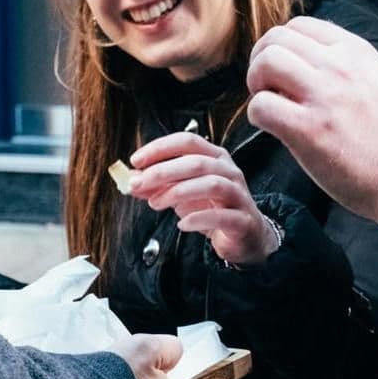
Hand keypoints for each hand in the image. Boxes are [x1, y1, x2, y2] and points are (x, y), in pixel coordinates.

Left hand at [128, 132, 279, 266]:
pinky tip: (182, 224)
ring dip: (178, 192)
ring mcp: (238, 195)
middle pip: (197, 162)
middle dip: (163, 171)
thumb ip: (158, 186)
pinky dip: (198, 218)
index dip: (161, 148)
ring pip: (211, 184)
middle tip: (138, 184)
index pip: (188, 141)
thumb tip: (132, 180)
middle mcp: (229, 171)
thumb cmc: (213, 209)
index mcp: (215, 158)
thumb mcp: (182, 194)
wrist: (245, 237)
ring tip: (156, 203)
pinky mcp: (242, 220)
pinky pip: (221, 216)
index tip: (136, 160)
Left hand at [246, 16, 377, 236]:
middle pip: (277, 38)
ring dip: (257, 83)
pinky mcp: (308, 130)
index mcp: (358, 52)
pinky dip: (258, 116)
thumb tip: (306, 65)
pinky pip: (261, 106)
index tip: (285, 70)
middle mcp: (340, 66)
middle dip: (262, 60)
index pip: (301, 25)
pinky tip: (273, 128)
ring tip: (270, 105)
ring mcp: (324, 96)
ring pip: (266, 62)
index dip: (282, 45)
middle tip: (267, 87)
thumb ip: (347, 68)